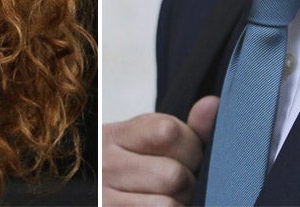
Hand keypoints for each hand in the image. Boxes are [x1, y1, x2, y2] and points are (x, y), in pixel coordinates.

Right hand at [102, 96, 218, 204]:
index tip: (191, 155)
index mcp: (115, 135)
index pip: (168, 132)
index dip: (192, 146)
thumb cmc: (126, 167)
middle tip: (185, 183)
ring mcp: (106, 198)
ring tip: (175, 199)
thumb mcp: (145, 141)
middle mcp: (106, 165)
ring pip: (168, 205)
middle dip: (190, 182)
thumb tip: (214, 104)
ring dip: (181, 205)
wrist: (86, 195)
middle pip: (173, 175)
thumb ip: (184, 128)